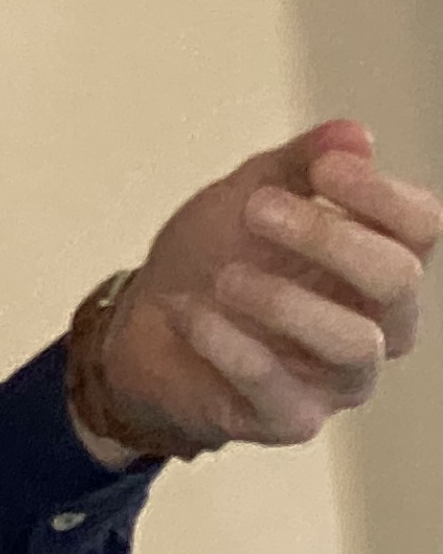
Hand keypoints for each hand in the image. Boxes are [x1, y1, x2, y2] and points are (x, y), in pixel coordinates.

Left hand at [79, 121, 442, 461]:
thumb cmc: (212, 257)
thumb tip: (353, 134)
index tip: (326, 168)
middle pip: (396, 280)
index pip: (420, 227)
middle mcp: (375, 323)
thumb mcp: (247, 195)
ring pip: (353, 342)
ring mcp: (338, 377)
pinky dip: (230, 345)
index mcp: (375, 262)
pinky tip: (191, 314)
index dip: (382, 194)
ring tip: (223, 277)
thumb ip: (298, 166)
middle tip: (257, 209)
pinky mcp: (290, 418)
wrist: (139, 327)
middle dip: (328, 236)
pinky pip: (279, 390)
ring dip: (285, 301)